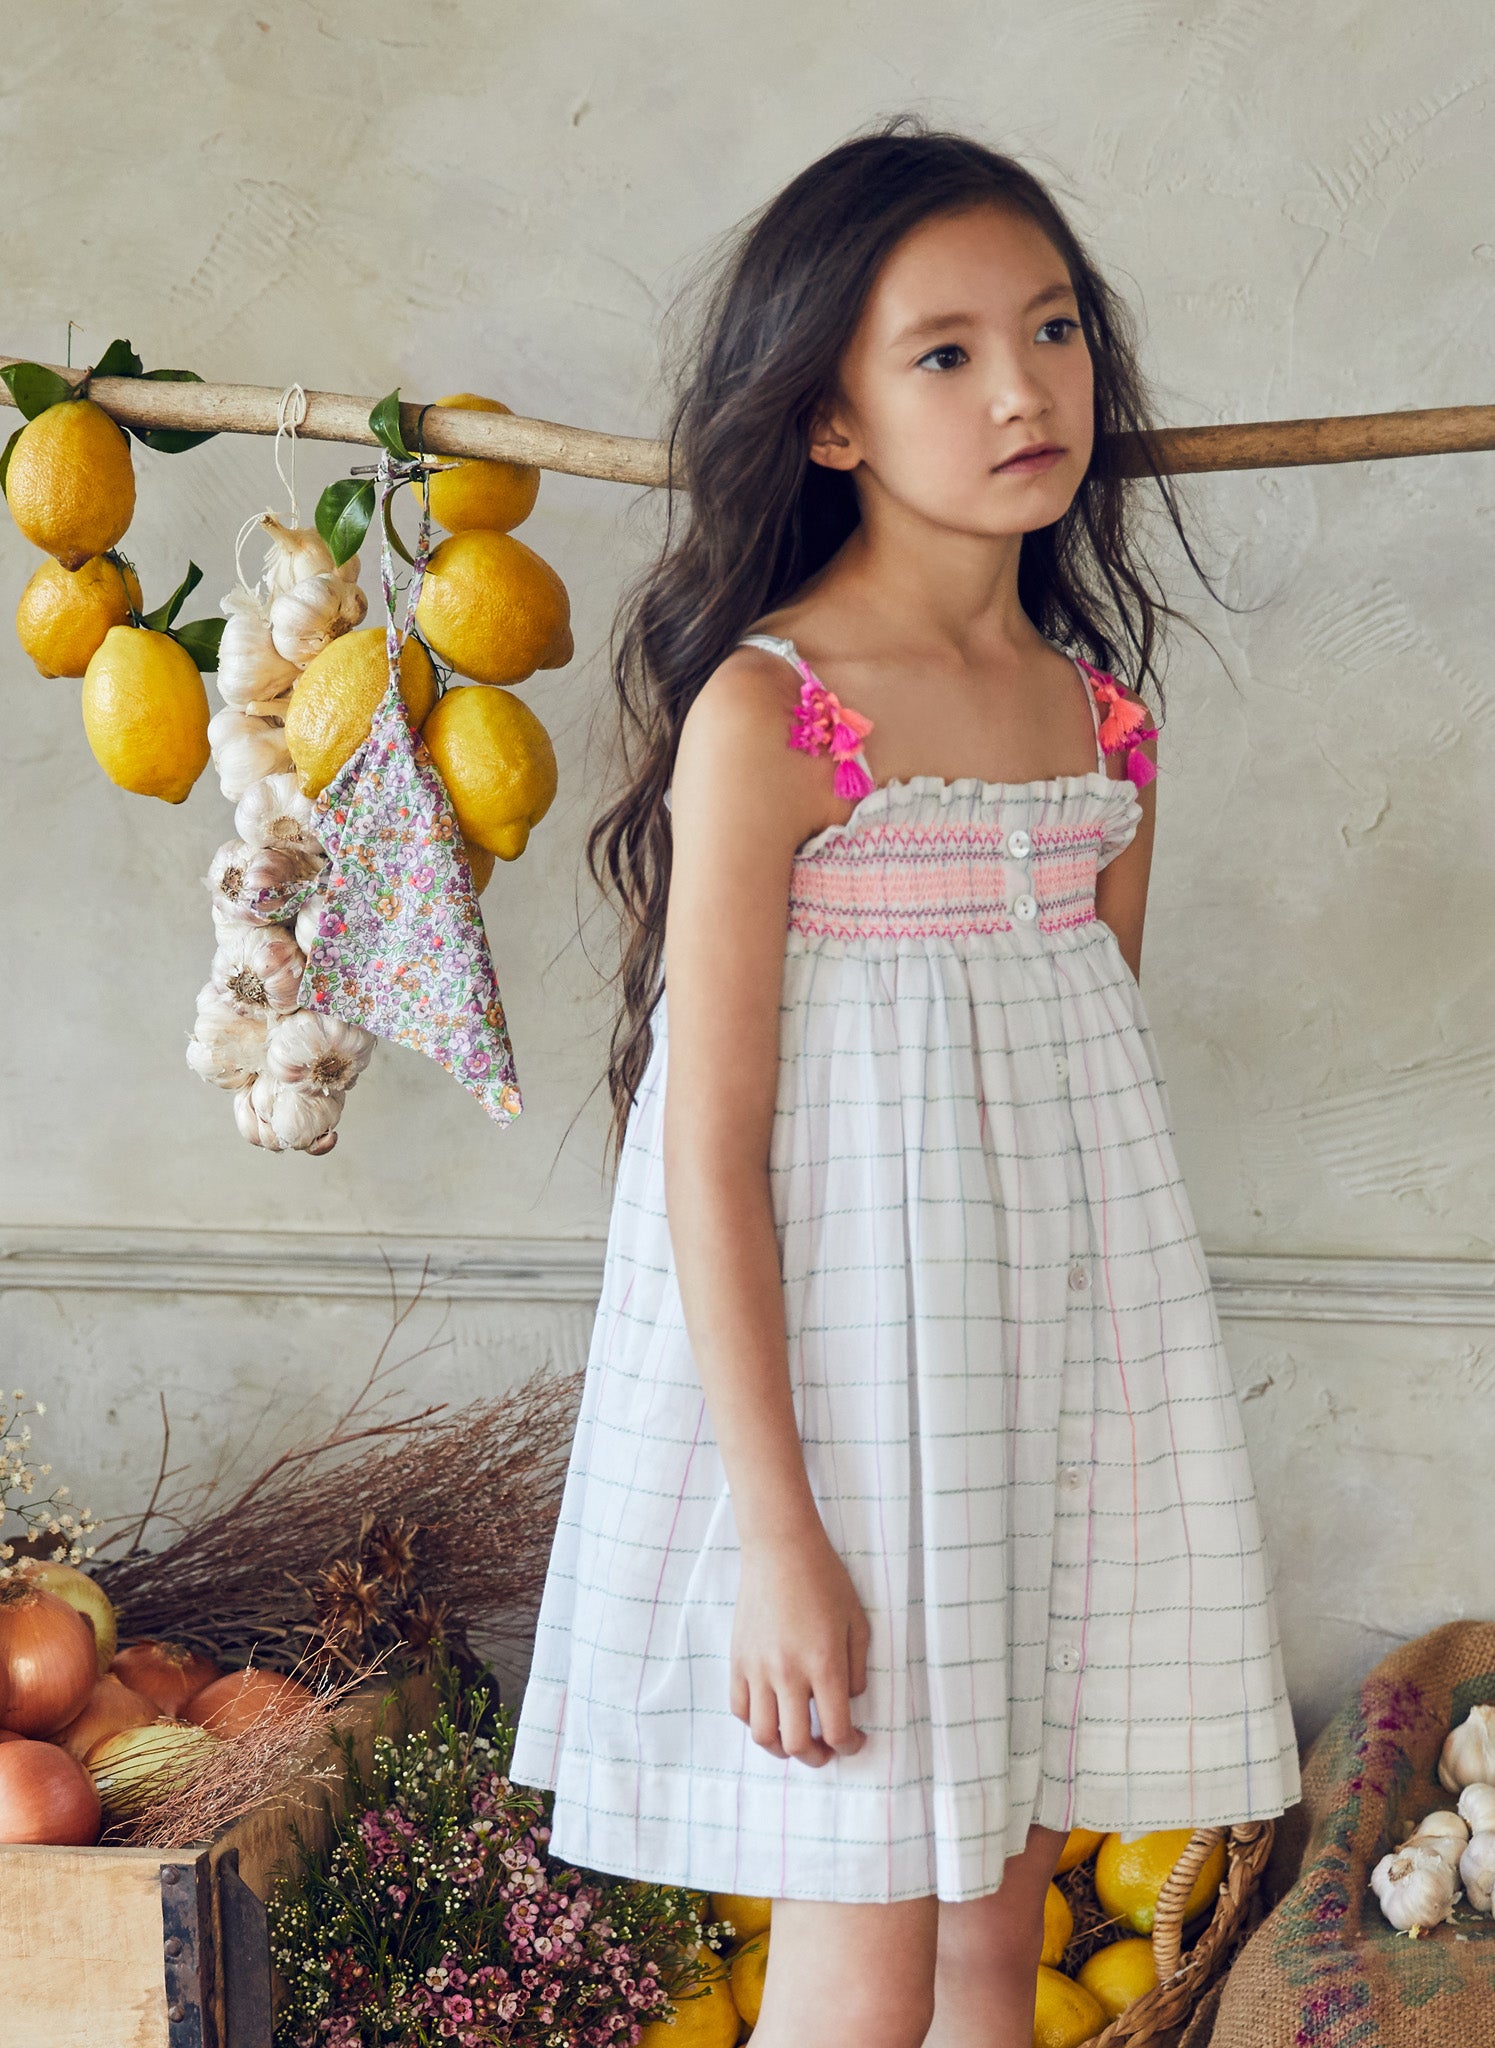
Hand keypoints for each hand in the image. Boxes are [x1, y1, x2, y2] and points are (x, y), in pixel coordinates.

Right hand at [729, 1528, 870, 1764]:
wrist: (780, 1549)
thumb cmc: (825, 1580)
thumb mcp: (858, 1622)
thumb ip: (858, 1670)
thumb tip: (848, 1701)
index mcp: (824, 1664)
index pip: (836, 1730)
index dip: (849, 1746)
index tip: (855, 1741)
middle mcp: (788, 1673)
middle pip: (797, 1744)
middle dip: (818, 1757)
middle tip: (827, 1750)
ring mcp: (757, 1669)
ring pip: (763, 1736)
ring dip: (783, 1749)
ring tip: (796, 1739)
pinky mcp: (737, 1661)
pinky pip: (740, 1709)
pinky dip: (756, 1722)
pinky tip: (773, 1713)